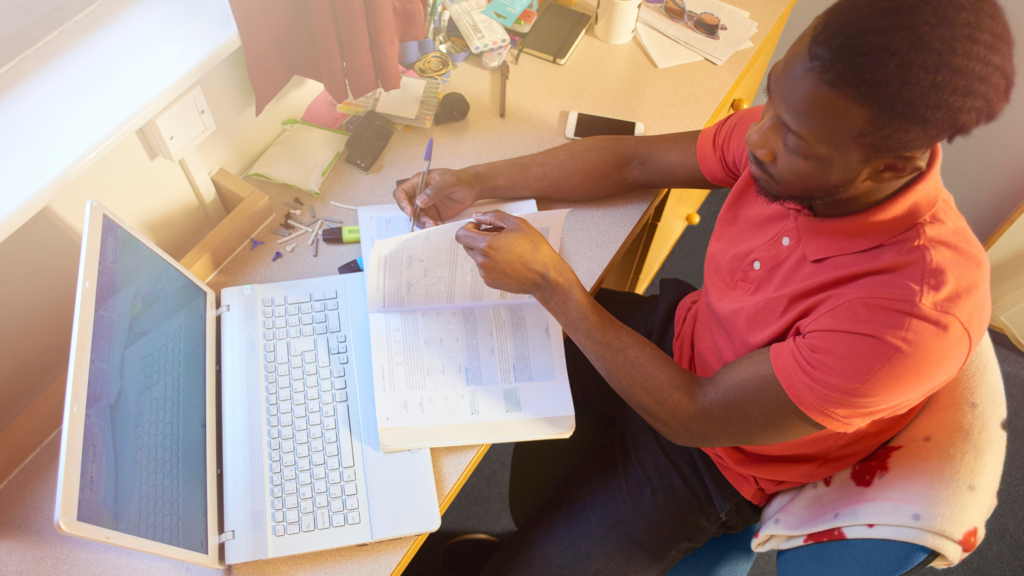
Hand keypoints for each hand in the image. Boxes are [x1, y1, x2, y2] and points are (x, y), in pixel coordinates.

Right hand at [393, 168, 478, 227]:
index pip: (401, 192)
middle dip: (416, 217)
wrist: (473, 188)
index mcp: (419, 182)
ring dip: (425, 223)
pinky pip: (428, 223)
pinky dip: (432, 226)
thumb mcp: (449, 181)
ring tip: (437, 224)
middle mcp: (419, 194)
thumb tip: (420, 201)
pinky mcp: (434, 214)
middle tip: (429, 222)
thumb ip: (435, 190)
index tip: (411, 211)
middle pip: (408, 208)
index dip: (402, 202)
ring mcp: (426, 205)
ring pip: (417, 218)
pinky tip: (441, 224)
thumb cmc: (461, 179)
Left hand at [455, 211, 576, 298]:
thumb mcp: (517, 224)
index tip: (480, 226)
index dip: (469, 227)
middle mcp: (482, 261)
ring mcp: (486, 274)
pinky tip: (510, 260)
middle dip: (479, 237)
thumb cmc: (535, 250)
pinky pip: (485, 268)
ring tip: (508, 248)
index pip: (461, 235)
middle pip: (468, 245)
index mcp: (486, 245)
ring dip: (487, 250)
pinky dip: (492, 262)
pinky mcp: (491, 282)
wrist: (546, 277)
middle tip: (498, 235)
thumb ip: (494, 216)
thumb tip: (478, 216)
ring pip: (477, 257)